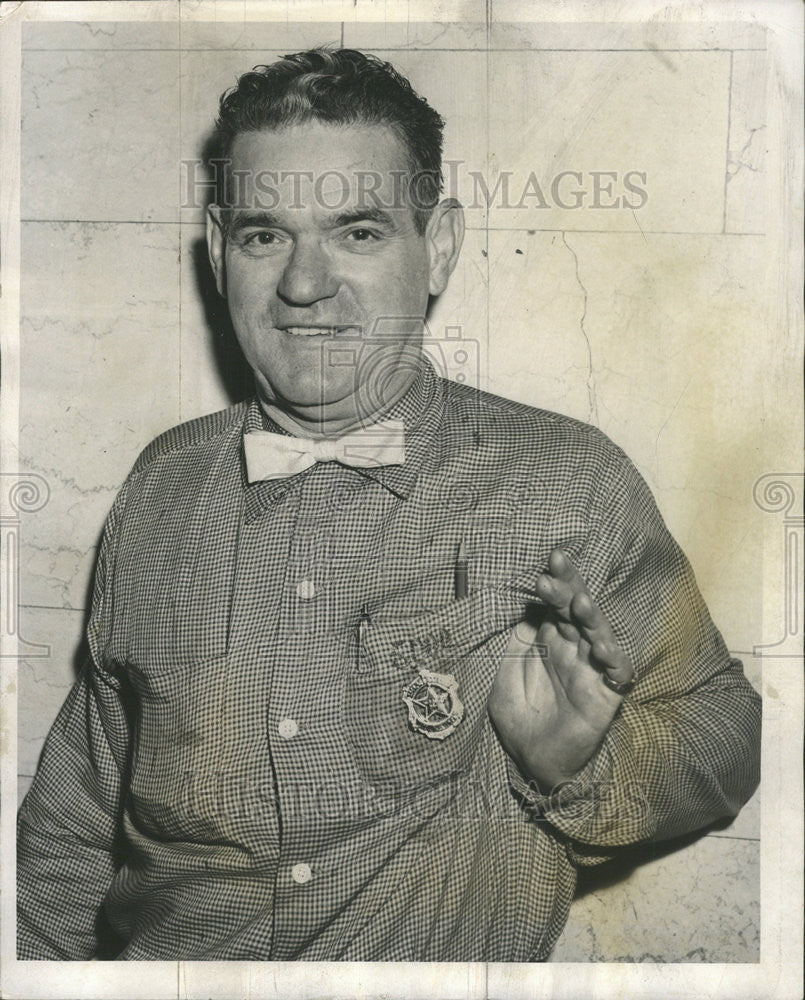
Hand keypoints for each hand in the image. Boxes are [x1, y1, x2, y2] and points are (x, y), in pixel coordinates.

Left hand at [488, 548, 633, 789]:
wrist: (534, 763)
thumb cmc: (520, 719)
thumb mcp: (503, 678)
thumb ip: (513, 647)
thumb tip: (525, 613)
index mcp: (550, 640)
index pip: (556, 604)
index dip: (556, 583)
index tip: (547, 565)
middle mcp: (574, 649)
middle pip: (577, 611)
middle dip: (570, 587)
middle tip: (557, 567)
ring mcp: (591, 670)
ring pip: (599, 635)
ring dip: (592, 618)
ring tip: (581, 603)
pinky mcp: (606, 696)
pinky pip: (618, 674)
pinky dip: (614, 661)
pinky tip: (603, 650)